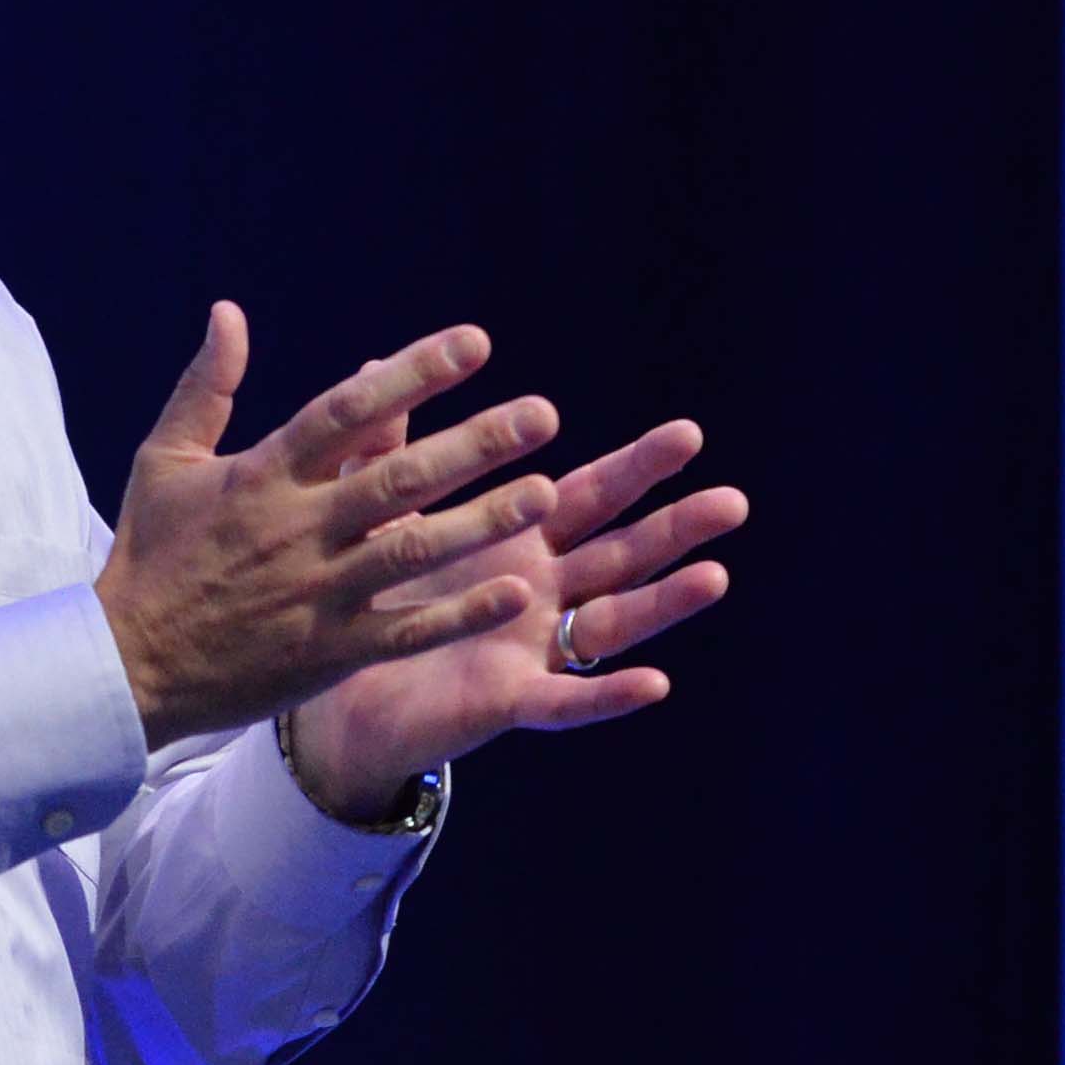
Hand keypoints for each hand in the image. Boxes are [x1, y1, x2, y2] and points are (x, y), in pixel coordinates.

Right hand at [93, 308, 561, 744]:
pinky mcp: (329, 652)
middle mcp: (297, 528)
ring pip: (413, 549)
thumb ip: (206, 386)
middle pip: (398, 476)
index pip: (348, 411)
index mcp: (262, 475)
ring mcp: (317, 592)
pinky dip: (459, 612)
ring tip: (546, 493)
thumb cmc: (150, 556)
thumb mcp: (164, 461)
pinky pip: (406, 629)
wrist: (124, 667)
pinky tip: (516, 590)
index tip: (476, 343)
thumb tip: (229, 312)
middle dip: (474, 443)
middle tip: (541, 416)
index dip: (413, 374)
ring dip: (483, 521)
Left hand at [285, 416, 749, 815]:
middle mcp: (543, 593)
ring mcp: (535, 650)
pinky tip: (655, 683)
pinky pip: (569, 701)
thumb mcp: (382, 518)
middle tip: (732, 501)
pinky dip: (611, 694)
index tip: (688, 435)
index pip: (591, 495)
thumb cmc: (372, 601)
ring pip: (614, 623)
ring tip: (715, 577)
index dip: (638, 468)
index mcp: (519, 540)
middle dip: (677, 527)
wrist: (332, 695)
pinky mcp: (511, 701)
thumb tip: (377, 362)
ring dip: (665, 603)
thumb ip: (390, 450)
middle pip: (623, 554)